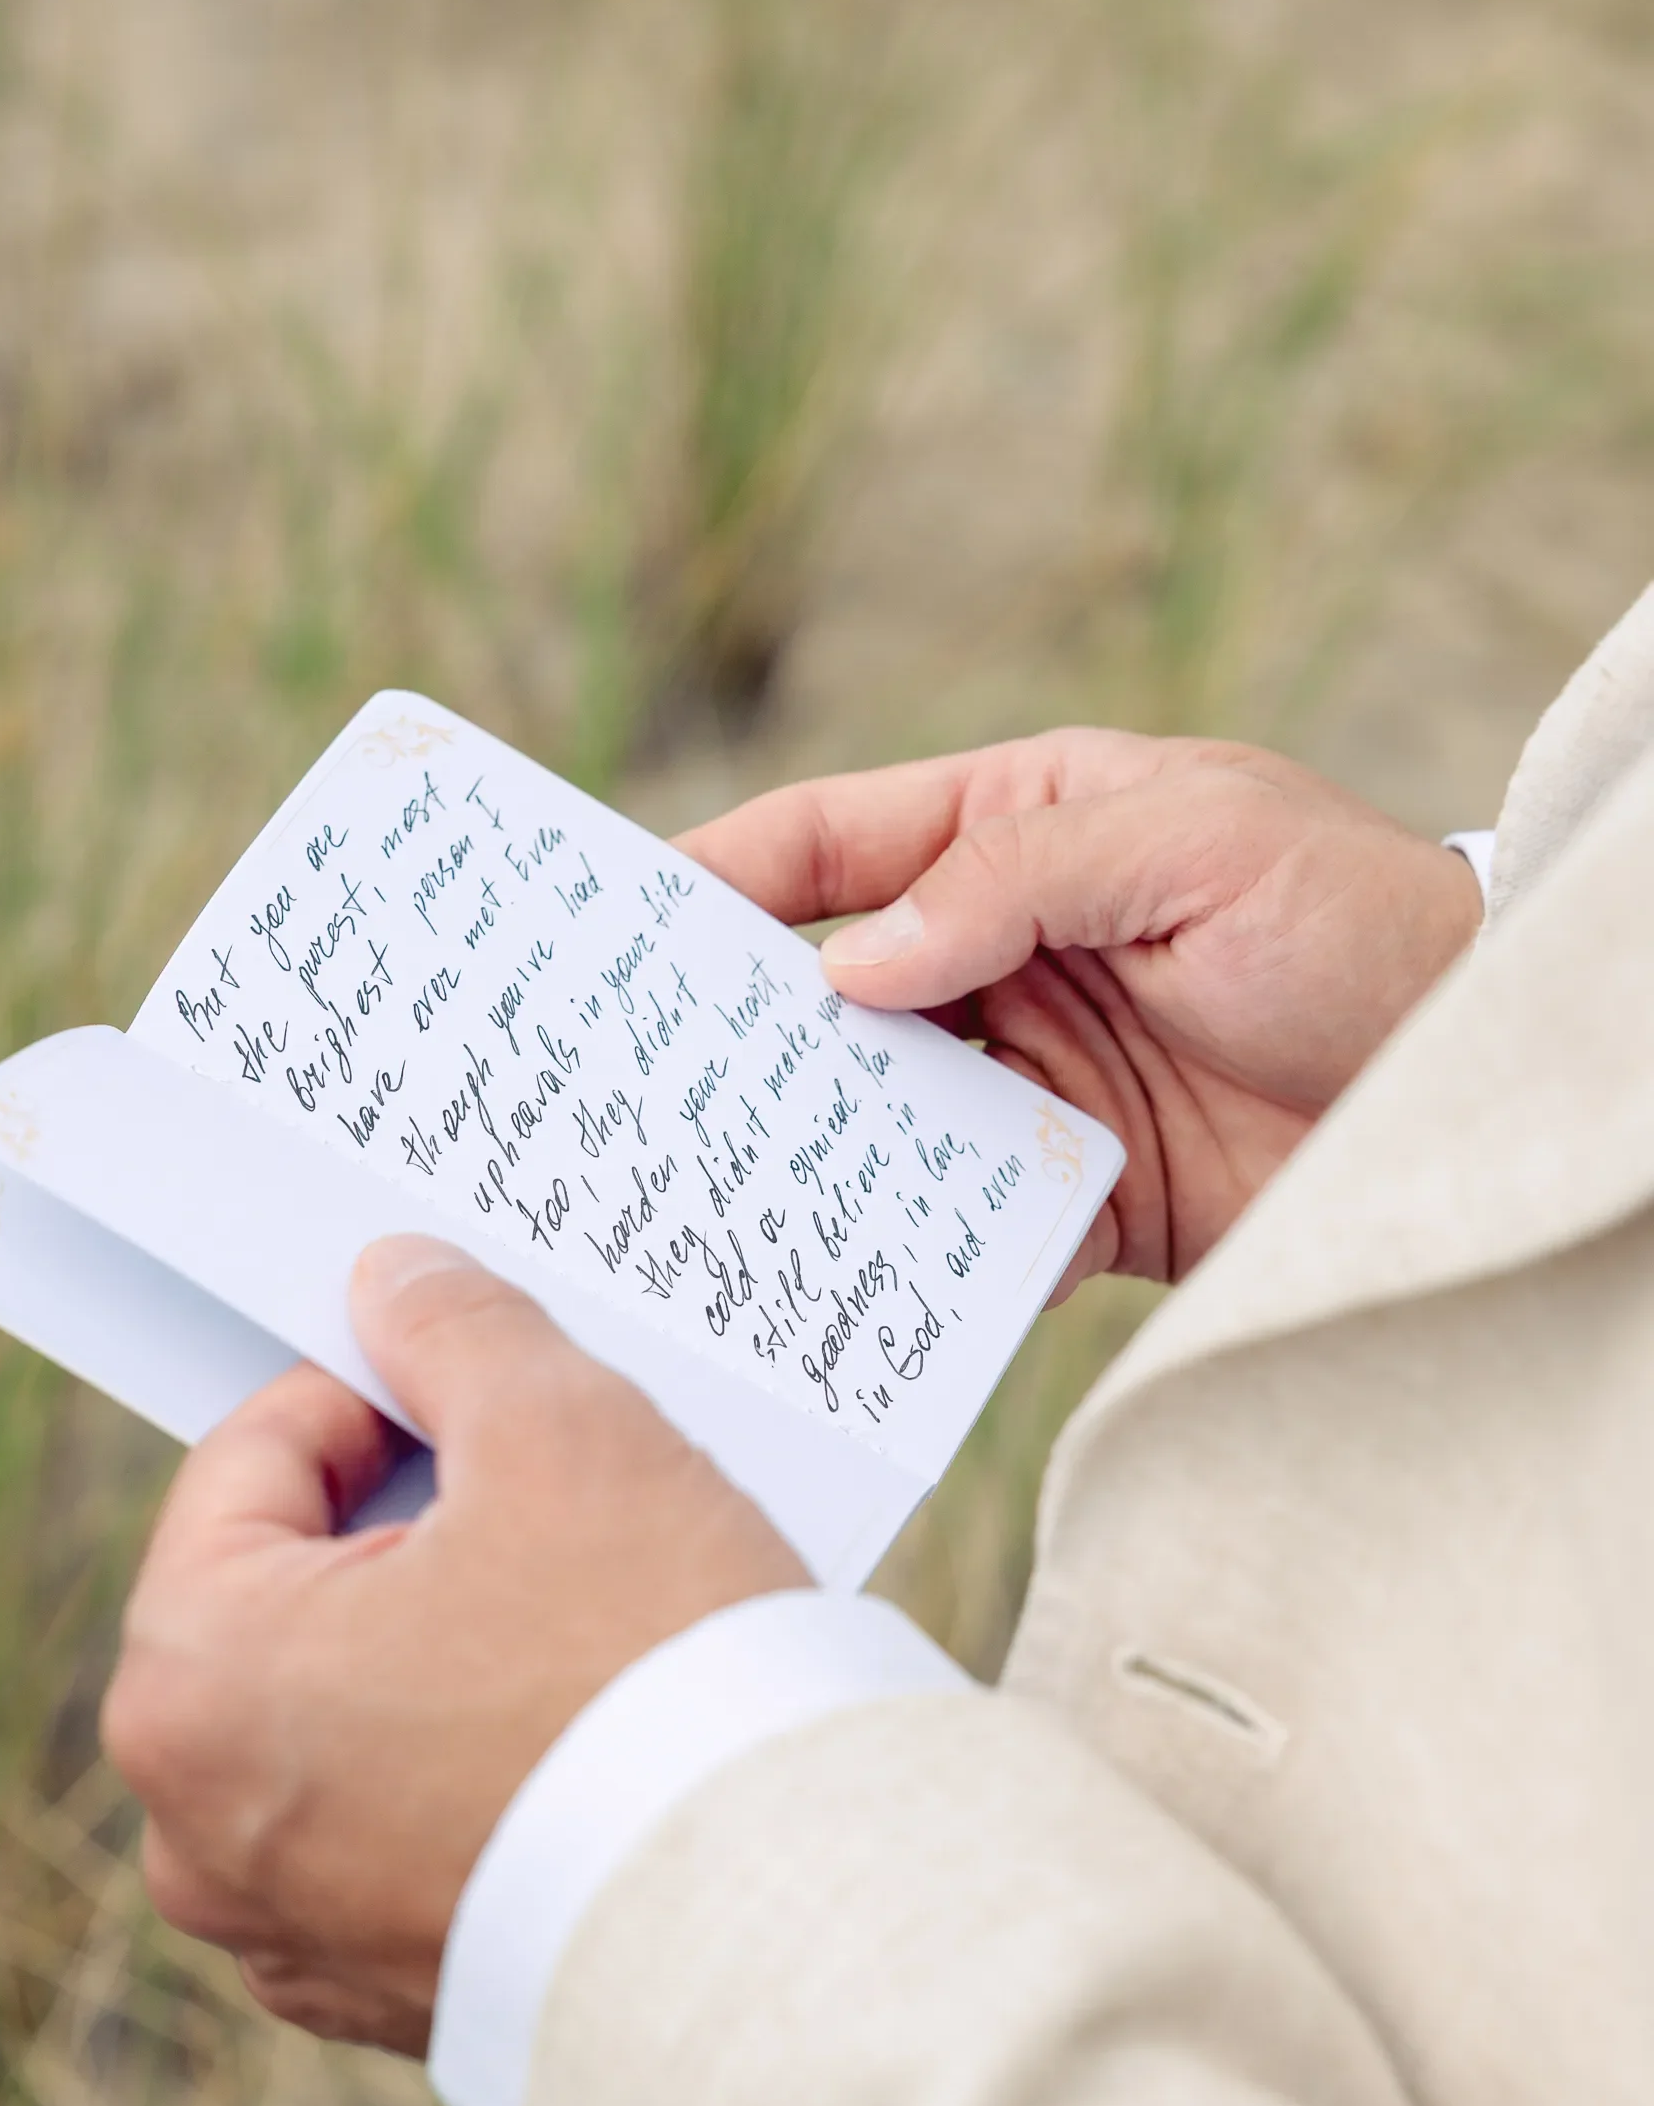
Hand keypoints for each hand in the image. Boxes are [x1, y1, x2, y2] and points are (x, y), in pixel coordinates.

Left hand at [100, 1237, 804, 2055]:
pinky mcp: (382, 1997)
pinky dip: (462, 1768)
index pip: (251, 1463)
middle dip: (402, 1523)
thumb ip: (454, 1331)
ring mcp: (283, 1931)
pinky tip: (574, 1728)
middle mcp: (196, 1825)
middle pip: (286, 1596)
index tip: (473, 1375)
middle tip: (536, 1479)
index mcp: (189, 1679)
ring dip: (433, 1645)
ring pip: (340, 1719)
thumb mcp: (562, 1434)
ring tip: (574, 1599)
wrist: (781, 1926)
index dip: (371, 1390)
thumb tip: (396, 1279)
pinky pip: (397, 1833)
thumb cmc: (646, 1667)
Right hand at [680, 728, 1483, 1287]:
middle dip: (737, 1029)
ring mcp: (1035, 1075)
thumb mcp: (1197, 843)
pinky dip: (909, 1251)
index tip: (623, 926)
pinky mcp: (1077, 1192)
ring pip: (881, 1112)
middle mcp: (1008, 953)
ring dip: (810, 1147)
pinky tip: (848, 1275)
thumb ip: (1018, 880)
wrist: (1482, 1080)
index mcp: (1020, 830)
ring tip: (711, 1188)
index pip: (835, 843)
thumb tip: (852, 966)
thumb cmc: (1356, 919)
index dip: (723, 877)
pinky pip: (964, 1226)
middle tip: (630, 1079)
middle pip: (832, 988)